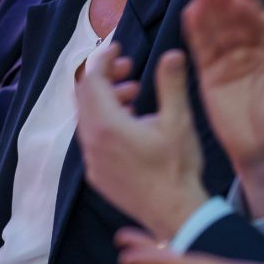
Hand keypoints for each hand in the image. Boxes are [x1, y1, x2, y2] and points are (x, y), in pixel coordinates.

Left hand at [76, 44, 210, 239]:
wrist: (174, 214)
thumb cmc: (177, 168)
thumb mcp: (179, 121)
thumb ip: (172, 84)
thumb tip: (171, 55)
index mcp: (107, 124)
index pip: (92, 79)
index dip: (103, 59)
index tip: (119, 49)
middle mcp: (91, 141)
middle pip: (85, 96)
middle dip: (105, 77)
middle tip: (130, 70)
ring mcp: (92, 160)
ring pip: (87, 118)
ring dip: (106, 100)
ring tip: (135, 95)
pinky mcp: (97, 175)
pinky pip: (91, 139)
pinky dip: (104, 122)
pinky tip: (130, 125)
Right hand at [181, 0, 263, 216]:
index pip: (260, 20)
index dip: (249, 5)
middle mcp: (252, 49)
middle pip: (235, 19)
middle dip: (224, 0)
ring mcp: (230, 61)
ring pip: (217, 29)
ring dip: (208, 9)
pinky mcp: (210, 75)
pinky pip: (202, 49)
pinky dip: (195, 30)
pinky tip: (190, 12)